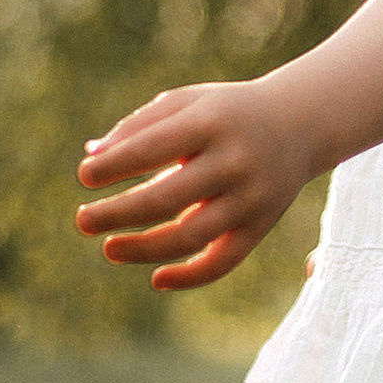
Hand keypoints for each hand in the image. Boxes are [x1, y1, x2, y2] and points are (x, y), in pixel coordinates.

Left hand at [74, 76, 318, 290]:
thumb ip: (138, 126)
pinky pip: (224, 262)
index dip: (113, 166)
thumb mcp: (186, 103)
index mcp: (210, 122)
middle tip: (82, 221)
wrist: (299, 123)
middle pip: (166, 198)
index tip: (85, 176)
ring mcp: (250, 198)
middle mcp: (234, 161)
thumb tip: (92, 156)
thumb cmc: (225, 112)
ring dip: (144, 249)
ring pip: (190, 237)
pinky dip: (190, 277)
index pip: (150, 149)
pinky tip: (158, 279)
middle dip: (118, 213)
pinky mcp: (260, 226)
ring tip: (109, 248)